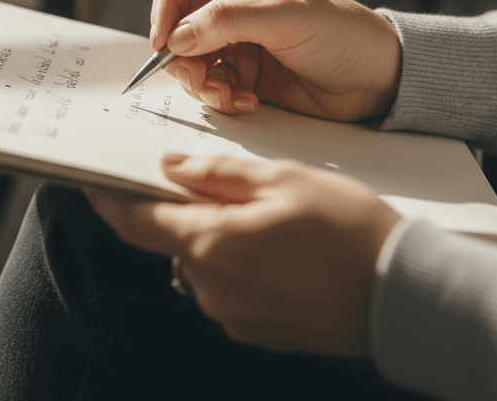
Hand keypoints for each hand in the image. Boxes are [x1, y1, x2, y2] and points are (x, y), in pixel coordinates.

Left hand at [87, 152, 401, 355]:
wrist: (404, 295)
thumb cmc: (347, 229)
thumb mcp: (280, 179)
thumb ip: (216, 174)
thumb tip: (169, 167)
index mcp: (210, 245)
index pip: (135, 223)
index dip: (109, 200)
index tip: (92, 181)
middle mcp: (211, 287)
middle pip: (173, 239)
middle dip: (186, 210)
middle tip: (226, 183)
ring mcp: (233, 315)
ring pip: (203, 261)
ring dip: (218, 235)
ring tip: (270, 215)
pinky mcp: (256, 330)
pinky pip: (229, 286)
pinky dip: (240, 261)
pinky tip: (281, 247)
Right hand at [150, 0, 400, 121]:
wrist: (378, 79)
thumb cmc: (342, 32)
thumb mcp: (283, 17)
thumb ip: (227, 22)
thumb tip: (176, 38)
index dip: (165, 7)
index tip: (163, 41)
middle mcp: (233, 1)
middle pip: (178, 24)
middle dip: (183, 56)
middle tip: (200, 79)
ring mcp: (237, 39)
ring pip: (189, 59)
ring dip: (201, 82)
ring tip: (228, 96)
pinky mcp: (244, 72)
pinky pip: (211, 85)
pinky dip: (221, 98)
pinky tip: (246, 102)